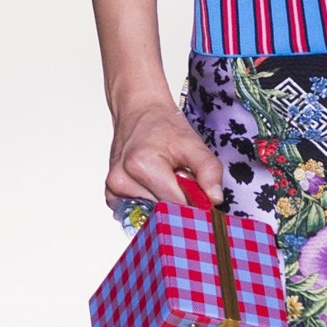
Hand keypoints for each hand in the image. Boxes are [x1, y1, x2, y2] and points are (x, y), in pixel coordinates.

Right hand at [106, 93, 222, 207]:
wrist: (138, 112)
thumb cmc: (164, 127)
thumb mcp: (193, 144)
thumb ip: (209, 171)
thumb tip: (215, 199)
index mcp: (143, 165)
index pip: (175, 205)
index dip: (193, 204)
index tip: (201, 197)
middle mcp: (123, 179)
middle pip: (162, 211)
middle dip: (178, 202)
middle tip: (182, 180)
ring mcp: (113, 188)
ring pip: (151, 214)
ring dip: (163, 202)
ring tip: (165, 179)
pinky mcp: (111, 195)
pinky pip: (137, 213)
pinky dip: (150, 204)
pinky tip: (153, 185)